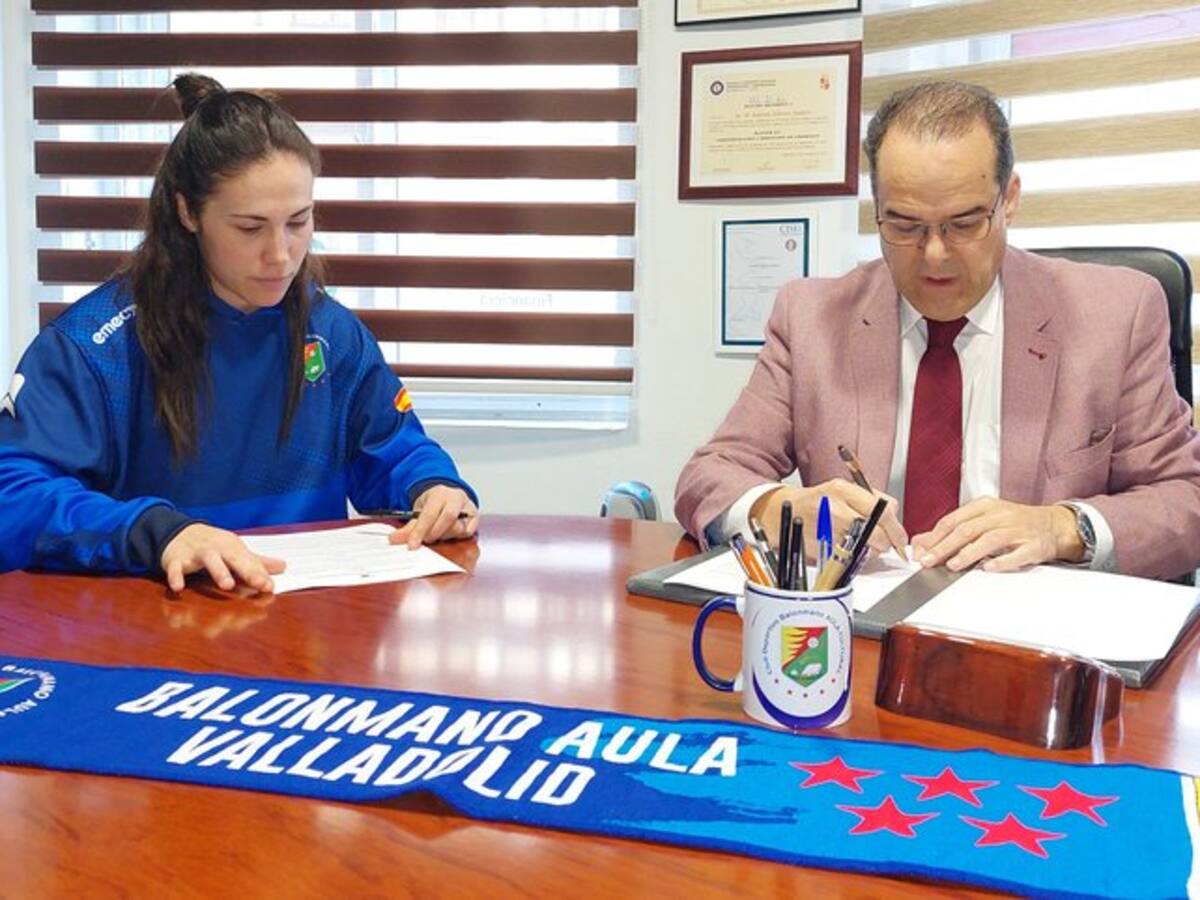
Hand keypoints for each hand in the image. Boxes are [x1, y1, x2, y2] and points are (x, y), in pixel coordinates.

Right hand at [161, 523, 285, 593]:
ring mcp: (196, 553)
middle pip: (233, 557)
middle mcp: (217, 548)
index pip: (249, 561)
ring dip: (219, 570)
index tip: (270, 587)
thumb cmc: (213, 547)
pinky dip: (176, 576)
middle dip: (246, 570)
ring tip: (228, 585)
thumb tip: (284, 566)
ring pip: (208, 559)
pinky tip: (179, 587)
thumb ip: (257, 563)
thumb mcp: (235, 552)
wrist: (179, 533)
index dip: (259, 573)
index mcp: (233, 547)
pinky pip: (175, 567)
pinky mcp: (176, 559)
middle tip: (259, 583)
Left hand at [390, 485, 478, 548]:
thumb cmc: (433, 505)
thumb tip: (393, 540)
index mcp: (440, 493)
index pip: (429, 513)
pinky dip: (458, 536)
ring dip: (445, 535)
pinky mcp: (476, 517)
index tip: (412, 545)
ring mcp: (468, 506)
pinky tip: (450, 534)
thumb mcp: (418, 512)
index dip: (420, 531)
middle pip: (447, 518)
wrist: (447, 496)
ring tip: (438, 534)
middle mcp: (456, 497)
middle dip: (434, 533)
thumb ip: (408, 528)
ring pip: (458, 527)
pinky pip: (468, 532)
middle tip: (426, 540)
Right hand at [751, 479, 907, 560]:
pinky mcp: (819, 547)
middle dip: (885, 543)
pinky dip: (853, 556)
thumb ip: (871, 500)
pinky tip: (846, 548)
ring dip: (869, 551)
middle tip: (884, 544)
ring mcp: (826, 529)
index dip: (896, 528)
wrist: (782, 513)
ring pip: (863, 548)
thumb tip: (894, 519)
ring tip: (860, 543)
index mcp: (842, 489)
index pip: (882, 510)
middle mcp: (834, 508)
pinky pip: (848, 557)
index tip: (900, 539)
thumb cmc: (817, 502)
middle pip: (875, 533)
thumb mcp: (843, 490)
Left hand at [911, 497, 1082, 571]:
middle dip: (945, 547)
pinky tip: (987, 568)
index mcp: (984, 506)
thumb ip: (951, 531)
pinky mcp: (1033, 546)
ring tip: (953, 565)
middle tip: (929, 561)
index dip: (935, 536)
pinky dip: (1001, 561)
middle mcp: (1000, 515)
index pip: (954, 520)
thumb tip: (921, 542)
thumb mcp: (981, 520)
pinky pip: (1016, 554)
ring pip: (989, 540)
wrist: (1053, 525)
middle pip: (967, 530)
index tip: (921, 551)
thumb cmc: (1013, 523)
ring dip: (969, 553)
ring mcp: (1017, 530)